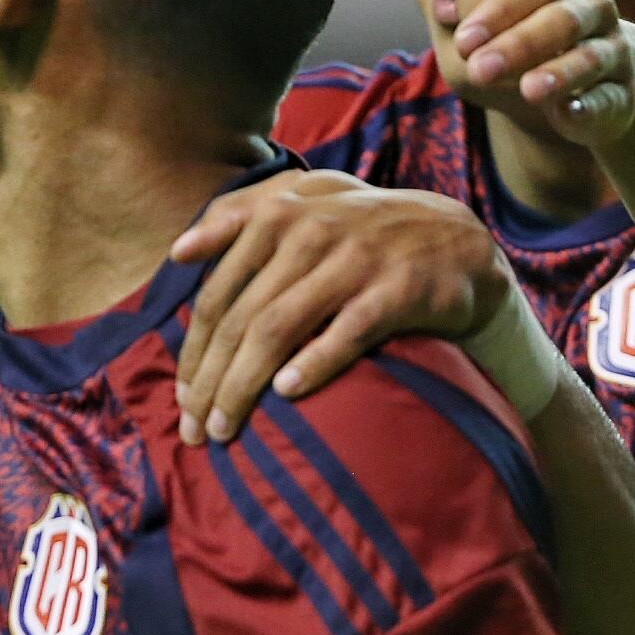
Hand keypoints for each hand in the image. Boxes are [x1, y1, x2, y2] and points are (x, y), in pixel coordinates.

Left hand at [171, 171, 509, 441]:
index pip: (215, 297)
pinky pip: (346, 332)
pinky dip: (313, 363)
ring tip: (225, 427)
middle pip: (240, 320)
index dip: (192, 352)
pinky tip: (286, 394)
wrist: (456, 240)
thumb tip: (178, 253)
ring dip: (244, 384)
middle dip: (210, 381)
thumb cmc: (361, 233)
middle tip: (195, 429)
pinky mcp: (397, 289)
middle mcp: (311, 232)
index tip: (181, 399)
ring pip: (279, 328)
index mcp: (278, 215)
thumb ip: (238, 220)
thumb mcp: (302, 205)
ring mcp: (354, 260)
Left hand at [451, 0, 634, 148]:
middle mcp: (592, 5)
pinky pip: (608, 98)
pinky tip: (567, 113)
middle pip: (563, 19)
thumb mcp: (488, 18)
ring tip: (528, 89)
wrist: (583, 76)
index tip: (463, 42)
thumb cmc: (518, 37)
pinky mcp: (620, 92)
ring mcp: (612, 48)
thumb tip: (444, 10)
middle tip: (479, 69)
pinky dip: (589, 106)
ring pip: (590, 57)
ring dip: (560, 73)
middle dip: (520, 44)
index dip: (501, 9)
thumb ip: (466, 11)